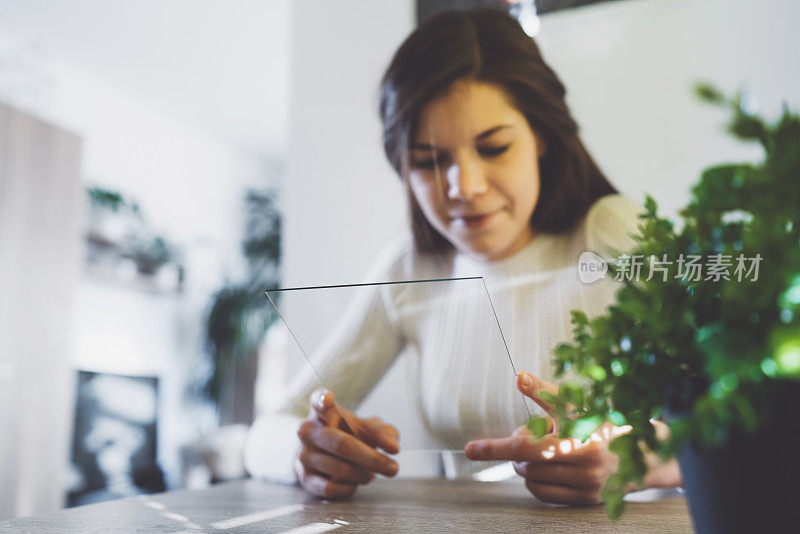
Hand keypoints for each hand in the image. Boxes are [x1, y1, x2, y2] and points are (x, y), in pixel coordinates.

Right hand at [295, 389, 399, 498]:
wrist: (323, 454)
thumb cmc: (348, 435)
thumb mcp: (366, 428)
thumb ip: (383, 432)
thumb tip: (393, 448)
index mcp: (322, 411)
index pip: (318, 401)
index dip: (323, 400)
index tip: (328, 400)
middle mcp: (308, 430)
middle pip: (343, 445)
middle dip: (373, 459)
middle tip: (394, 468)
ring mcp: (303, 454)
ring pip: (340, 469)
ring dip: (364, 475)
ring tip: (372, 473)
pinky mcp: (304, 478)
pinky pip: (331, 488)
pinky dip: (350, 488)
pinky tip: (355, 483)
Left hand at [464, 371, 626, 504]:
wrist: (641, 450)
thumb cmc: (597, 420)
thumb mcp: (573, 403)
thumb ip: (544, 392)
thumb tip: (518, 376)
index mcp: (579, 434)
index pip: (526, 444)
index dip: (495, 447)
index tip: (469, 449)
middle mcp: (585, 461)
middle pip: (525, 462)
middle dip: (516, 449)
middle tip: (529, 436)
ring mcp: (588, 484)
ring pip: (531, 479)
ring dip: (527, 465)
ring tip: (547, 451)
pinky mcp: (588, 500)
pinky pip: (543, 494)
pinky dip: (536, 481)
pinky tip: (548, 467)